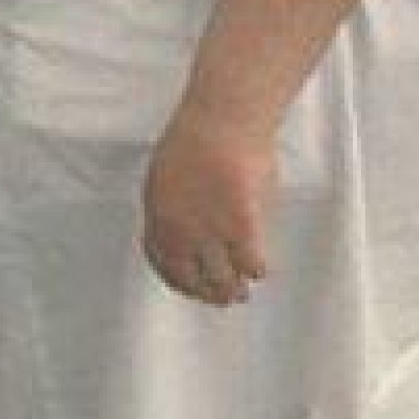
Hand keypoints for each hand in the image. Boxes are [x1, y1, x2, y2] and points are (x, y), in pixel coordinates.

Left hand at [143, 110, 275, 305]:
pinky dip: (257, 270)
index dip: (179, 282)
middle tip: (224, 297)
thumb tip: (183, 236)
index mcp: (157, 218)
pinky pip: (252, 263)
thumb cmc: (196, 140)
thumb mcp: (163, 177)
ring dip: (234, 288)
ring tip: (242, 290)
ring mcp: (209, 230)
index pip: (163, 265)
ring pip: (223, 278)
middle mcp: (179, 231)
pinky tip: (261, 268)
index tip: (192, 287)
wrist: (220, 120)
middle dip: (208, 293)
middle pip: (193, 279)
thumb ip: (170, 209)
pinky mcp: (241, 224)